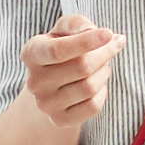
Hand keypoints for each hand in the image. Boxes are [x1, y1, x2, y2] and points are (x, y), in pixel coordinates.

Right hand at [20, 13, 124, 127]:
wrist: (51, 84)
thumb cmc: (62, 48)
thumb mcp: (64, 29)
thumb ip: (77, 24)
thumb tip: (95, 32)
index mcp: (31, 53)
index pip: (58, 50)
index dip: (86, 42)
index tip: (109, 34)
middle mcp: (34, 81)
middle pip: (81, 67)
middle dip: (104, 53)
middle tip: (113, 45)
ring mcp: (45, 104)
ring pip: (89, 87)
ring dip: (105, 72)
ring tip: (103, 65)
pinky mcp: (60, 119)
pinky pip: (93, 106)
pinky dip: (103, 92)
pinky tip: (99, 84)